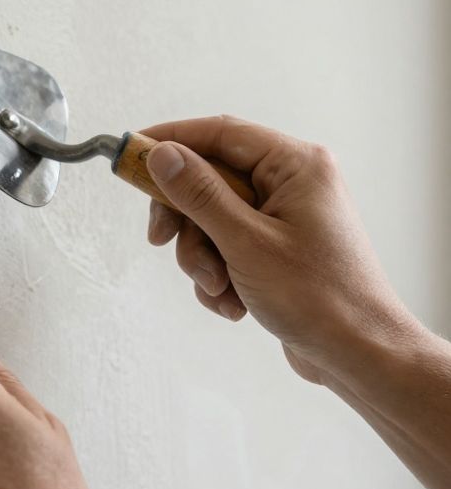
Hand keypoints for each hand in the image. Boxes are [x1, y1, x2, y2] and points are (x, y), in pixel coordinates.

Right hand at [140, 115, 418, 382]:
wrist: (361, 355)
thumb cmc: (320, 298)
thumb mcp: (245, 242)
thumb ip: (199, 194)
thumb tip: (161, 154)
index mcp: (296, 165)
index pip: (218, 133)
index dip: (168, 140)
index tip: (127, 155)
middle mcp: (292, 183)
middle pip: (208, 180)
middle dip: (186, 222)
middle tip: (162, 242)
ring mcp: (284, 216)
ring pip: (210, 219)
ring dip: (202, 257)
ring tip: (219, 288)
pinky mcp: (276, 248)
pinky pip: (225, 246)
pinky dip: (219, 275)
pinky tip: (233, 304)